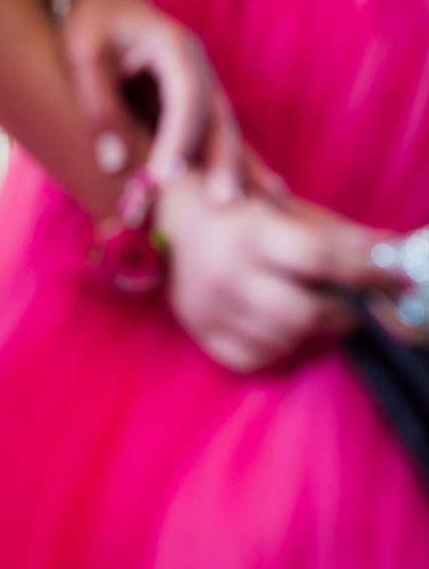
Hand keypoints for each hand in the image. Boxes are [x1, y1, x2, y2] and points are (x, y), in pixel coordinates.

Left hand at [60, 0, 257, 201]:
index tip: (165, 175)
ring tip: (256, 208)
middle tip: (223, 203)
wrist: (106, 6)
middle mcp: (200, 70)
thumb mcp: (85, 56)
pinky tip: (262, 195)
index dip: (179, 136)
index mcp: (176, 48)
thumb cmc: (93, 27)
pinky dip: (238, 166)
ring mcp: (205, 90)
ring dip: (240, 170)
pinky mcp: (198, 110)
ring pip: (226, 132)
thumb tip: (114, 165)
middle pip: (219, 118)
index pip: (186, 95)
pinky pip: (219, 140)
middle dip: (224, 161)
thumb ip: (99, 106)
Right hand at [158, 171, 403, 372]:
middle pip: (303, 313)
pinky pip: (255, 358)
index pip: (320, 259)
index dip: (367, 271)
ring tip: (314, 311)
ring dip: (311, 331)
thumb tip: (396, 254)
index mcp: (250, 234)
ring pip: (283, 341)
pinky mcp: (199, 333)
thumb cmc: (239, 212)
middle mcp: (226, 275)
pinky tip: (279, 327)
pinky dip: (277, 347)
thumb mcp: (287, 211)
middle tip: (353, 306)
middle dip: (342, 314)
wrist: (170, 221)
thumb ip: (339, 235)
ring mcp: (210, 309)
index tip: (398, 277)